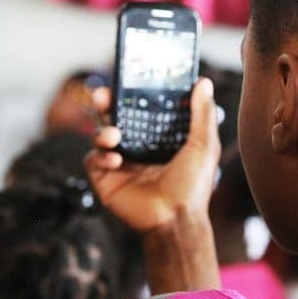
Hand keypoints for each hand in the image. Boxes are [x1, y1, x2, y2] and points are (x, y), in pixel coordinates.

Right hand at [85, 78, 220, 234]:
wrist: (173, 220)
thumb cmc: (193, 187)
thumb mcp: (203, 146)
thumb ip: (202, 114)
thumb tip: (204, 82)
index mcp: (159, 138)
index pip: (142, 109)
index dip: (133, 94)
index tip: (129, 78)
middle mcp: (138, 148)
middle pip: (115, 117)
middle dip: (106, 103)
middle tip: (103, 94)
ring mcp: (120, 163)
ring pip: (100, 135)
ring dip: (102, 131)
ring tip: (113, 136)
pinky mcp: (105, 179)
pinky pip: (93, 159)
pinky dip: (100, 156)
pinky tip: (115, 162)